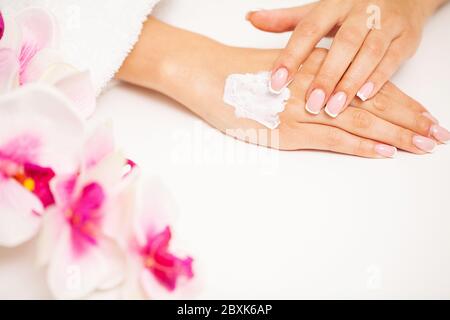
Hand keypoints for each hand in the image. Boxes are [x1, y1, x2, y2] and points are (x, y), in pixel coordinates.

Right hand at [117, 19, 448, 157]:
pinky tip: (383, 152)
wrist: (208, 73)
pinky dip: (360, 145)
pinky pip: (332, 138)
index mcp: (320, 67)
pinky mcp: (288, 129)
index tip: (427, 114)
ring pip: (361, 121)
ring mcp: (304, 108)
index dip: (404, 101)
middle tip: (438, 134)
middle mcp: (319, 84)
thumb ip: (311, 78)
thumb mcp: (283, 66)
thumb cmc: (240, 71)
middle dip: (411, 121)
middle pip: (376, 103)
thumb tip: (331, 96)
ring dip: (396, 135)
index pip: (373, 85)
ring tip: (424, 145)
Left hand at [247, 0, 446, 116]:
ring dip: (351, 82)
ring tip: (334, 108)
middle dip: (327, 75)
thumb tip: (251, 19)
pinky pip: (394, 57)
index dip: (291, 56)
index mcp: (332, 5)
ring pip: (369, 52)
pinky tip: (365, 97)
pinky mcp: (406, 37)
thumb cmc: (351, 10)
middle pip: (342, 43)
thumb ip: (286, 20)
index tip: (275, 83)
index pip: (308, 29)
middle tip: (311, 104)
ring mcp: (386, 22)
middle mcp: (360, 11)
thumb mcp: (319, 11)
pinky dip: (380, 78)